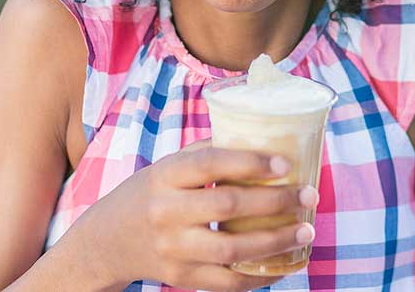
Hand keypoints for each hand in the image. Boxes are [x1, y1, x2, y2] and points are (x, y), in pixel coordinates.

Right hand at [73, 139, 318, 291]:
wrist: (106, 241)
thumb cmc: (148, 195)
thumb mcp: (167, 167)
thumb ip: (208, 153)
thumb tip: (262, 137)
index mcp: (164, 176)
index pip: (209, 164)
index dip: (249, 162)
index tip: (285, 162)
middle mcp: (165, 212)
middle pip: (226, 206)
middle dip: (275, 201)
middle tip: (308, 195)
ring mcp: (172, 249)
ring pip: (231, 250)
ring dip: (275, 241)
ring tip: (306, 230)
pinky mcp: (180, 277)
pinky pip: (226, 282)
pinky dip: (258, 276)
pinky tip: (284, 264)